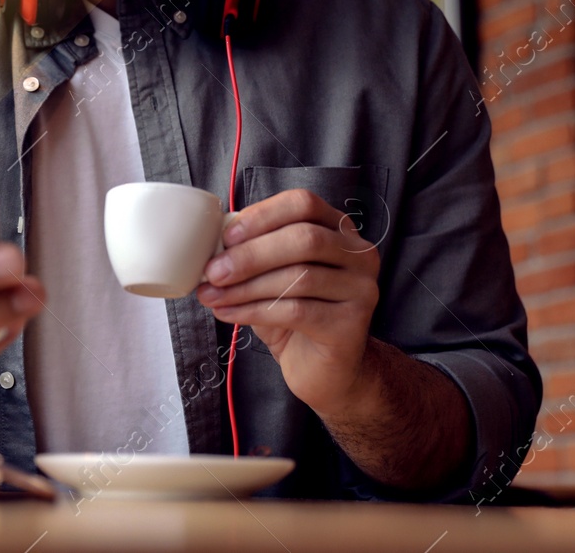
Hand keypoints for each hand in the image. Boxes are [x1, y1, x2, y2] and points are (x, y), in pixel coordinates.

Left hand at [197, 188, 379, 416]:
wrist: (326, 371)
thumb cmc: (296, 316)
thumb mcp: (273, 276)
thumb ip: (252, 253)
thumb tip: (212, 244)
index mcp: (339, 230)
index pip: (304, 204)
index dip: (263, 216)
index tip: (226, 236)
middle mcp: (359, 255)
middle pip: (304, 239)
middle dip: (251, 254)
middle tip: (213, 271)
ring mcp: (362, 289)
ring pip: (299, 277)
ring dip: (247, 286)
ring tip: (213, 296)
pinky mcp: (351, 325)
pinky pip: (297, 311)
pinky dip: (255, 311)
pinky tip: (230, 314)